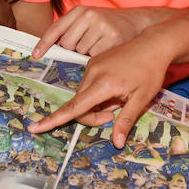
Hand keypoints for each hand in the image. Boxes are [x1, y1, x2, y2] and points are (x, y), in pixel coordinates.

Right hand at [29, 29, 174, 146]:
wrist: (153, 43)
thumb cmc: (150, 72)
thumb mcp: (141, 99)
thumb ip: (125, 121)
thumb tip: (116, 144)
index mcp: (103, 84)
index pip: (73, 107)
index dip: (53, 120)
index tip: (34, 128)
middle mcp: (92, 73)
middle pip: (79, 104)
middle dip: (93, 115)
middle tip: (116, 114)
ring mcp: (91, 66)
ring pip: (84, 95)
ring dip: (97, 104)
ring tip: (120, 97)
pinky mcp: (94, 62)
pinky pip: (88, 84)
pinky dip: (98, 93)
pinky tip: (117, 88)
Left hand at [33, 5, 151, 57]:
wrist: (138, 22)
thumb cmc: (109, 24)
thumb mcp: (89, 20)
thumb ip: (72, 30)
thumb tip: (52, 50)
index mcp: (80, 10)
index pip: (57, 28)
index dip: (44, 42)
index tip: (36, 55)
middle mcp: (89, 15)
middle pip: (68, 44)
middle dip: (74, 49)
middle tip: (88, 44)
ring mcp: (101, 26)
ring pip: (81, 51)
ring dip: (87, 53)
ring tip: (100, 44)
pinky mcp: (112, 38)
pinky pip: (95, 56)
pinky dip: (98, 57)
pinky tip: (106, 49)